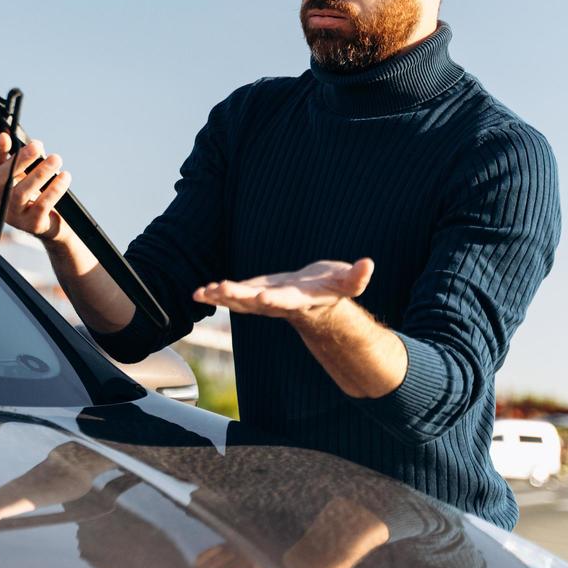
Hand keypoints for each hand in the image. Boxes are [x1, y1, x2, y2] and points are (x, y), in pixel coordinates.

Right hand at [0, 133, 71, 241]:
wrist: (53, 223)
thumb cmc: (37, 193)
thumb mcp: (29, 174)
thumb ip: (27, 160)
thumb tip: (35, 145)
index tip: (6, 136)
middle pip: (2, 180)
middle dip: (20, 160)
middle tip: (37, 145)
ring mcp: (13, 216)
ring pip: (20, 193)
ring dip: (39, 173)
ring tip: (56, 159)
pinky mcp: (32, 225)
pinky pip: (41, 205)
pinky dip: (54, 189)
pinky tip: (65, 177)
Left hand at [192, 258, 373, 324]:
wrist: (318, 300)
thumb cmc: (334, 288)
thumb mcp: (348, 283)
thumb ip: (357, 277)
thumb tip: (369, 264)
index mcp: (301, 300)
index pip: (287, 300)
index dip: (275, 299)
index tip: (262, 297)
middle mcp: (279, 303)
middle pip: (257, 302)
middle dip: (239, 297)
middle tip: (221, 289)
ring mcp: (264, 301)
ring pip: (240, 302)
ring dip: (222, 297)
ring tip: (203, 292)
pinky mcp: (254, 295)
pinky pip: (233, 297)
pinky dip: (217, 295)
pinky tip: (199, 292)